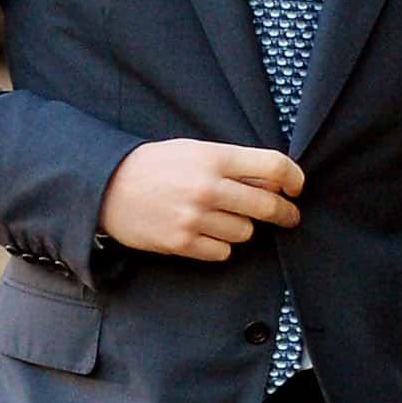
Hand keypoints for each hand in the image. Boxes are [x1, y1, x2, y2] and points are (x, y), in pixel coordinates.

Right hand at [98, 141, 302, 260]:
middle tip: (288, 216)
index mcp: (213, 158)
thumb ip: (234, 164)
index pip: (273, 166)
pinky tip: (204, 232)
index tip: (297, 187)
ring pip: (246, 232)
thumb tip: (277, 182)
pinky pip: (223, 252)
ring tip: (221, 217)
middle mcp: (207, 188)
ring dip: (241, 227)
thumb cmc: (155, 166)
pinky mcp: (181, 243)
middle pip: (268, 205)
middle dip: (285, 213)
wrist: (104, 186)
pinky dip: (220, 245)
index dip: (294, 178)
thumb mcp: (194, 151)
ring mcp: (194, 218)